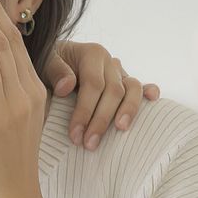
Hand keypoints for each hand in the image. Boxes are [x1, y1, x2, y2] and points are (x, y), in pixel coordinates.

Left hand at [44, 42, 160, 150]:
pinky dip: (149, 92)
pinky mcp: (125, 82)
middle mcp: (109, 62)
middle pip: (114, 91)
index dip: (85, 111)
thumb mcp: (44, 62)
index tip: (75, 135)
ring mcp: (120, 72)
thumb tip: (67, 86)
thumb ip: (54, 71)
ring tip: (120, 130)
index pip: (93, 85)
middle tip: (89, 144)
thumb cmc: (48, 64)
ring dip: (129, 111)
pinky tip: (152, 101)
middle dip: (101, 120)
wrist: (53, 60)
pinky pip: (141, 86)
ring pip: (133, 89)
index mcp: (91, 54)